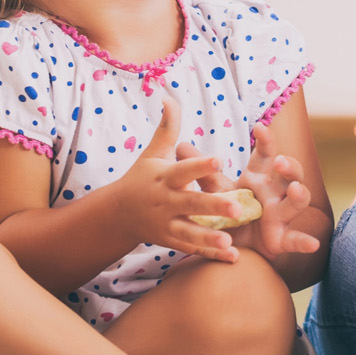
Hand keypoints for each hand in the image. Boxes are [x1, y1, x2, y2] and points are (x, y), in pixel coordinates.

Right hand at [108, 97, 245, 262]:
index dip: (199, 165)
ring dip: (210, 238)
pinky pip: (192, 249)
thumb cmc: (142, 177)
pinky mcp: (170, 241)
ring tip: (230, 242)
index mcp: (164, 177)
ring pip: (191, 232)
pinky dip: (211, 255)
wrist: (117, 213)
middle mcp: (166, 201)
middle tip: (238, 208)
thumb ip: (167, 127)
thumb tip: (169, 96)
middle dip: (214, 206)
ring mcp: (167, 224)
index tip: (219, 160)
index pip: (183, 170)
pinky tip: (233, 258)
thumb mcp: (153, 152)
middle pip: (191, 203)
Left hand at [178, 122, 321, 260]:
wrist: (233, 244)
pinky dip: (304, 242)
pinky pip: (295, 240)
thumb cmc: (229, 210)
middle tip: (280, 162)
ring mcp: (280, 215)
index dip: (266, 141)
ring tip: (295, 190)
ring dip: (299, 194)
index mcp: (259, 177)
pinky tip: (312, 244)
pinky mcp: (281, 238)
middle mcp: (274, 192)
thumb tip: (180, 145)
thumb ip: (202, 171)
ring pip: (297, 201)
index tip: (259, 127)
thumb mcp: (216, 190)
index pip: (266, 154)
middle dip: (289, 166)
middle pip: (289, 173)